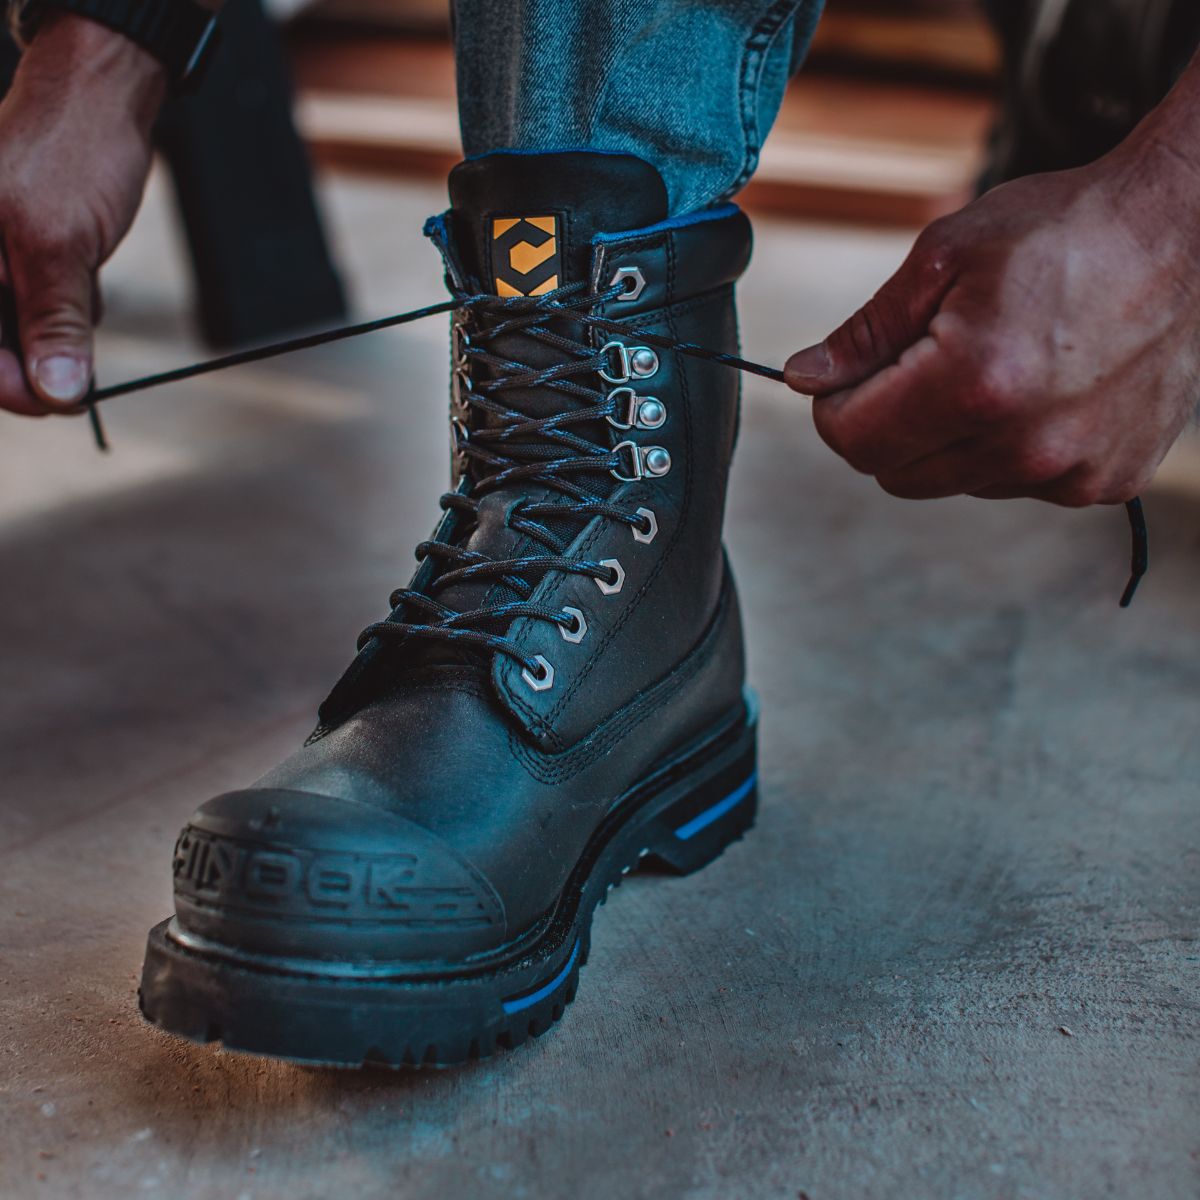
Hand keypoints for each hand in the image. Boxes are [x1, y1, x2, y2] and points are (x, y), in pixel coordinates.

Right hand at [0, 14, 164, 415]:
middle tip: (79, 362)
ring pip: (21, 327)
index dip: (5, 384)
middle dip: (37, 350)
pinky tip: (84, 269)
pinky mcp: (18, 253)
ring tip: (81, 281)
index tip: (52, 403)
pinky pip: (40, 303)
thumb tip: (52, 391)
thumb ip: (54, 323)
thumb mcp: (62, 248)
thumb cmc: (72, 153)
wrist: (100, 99)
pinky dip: (69, 301)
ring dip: (59, 324)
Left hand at [784, 150, 1199, 506]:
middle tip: (919, 364)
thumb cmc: (1064, 229)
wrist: (1186, 230)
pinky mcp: (1106, 482)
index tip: (847, 377)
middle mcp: (1025, 444)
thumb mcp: (945, 256)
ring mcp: (1071, 471)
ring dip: (949, 437)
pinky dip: (1008, 447)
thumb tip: (805, 378)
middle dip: (886, 424)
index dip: (835, 406)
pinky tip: (1040, 391)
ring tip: (995, 366)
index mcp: (974, 384)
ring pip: (953, 482)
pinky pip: (1017, 484)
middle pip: (894, 474)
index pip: (853, 440)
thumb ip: (866, 331)